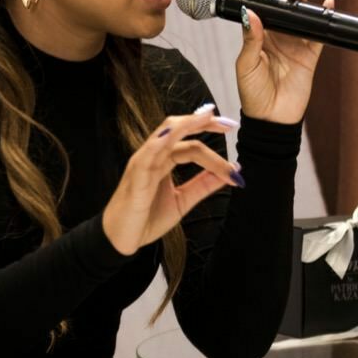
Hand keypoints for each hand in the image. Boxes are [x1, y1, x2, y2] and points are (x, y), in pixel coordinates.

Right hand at [101, 105, 241, 256]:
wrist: (122, 240)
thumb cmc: (146, 218)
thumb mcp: (183, 201)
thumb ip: (204, 185)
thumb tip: (232, 172)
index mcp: (164, 161)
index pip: (192, 145)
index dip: (215, 149)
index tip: (236, 163)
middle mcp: (154, 156)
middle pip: (180, 130)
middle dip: (204, 123)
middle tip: (229, 124)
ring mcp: (143, 163)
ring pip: (166, 134)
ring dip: (188, 124)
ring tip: (208, 117)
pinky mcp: (135, 175)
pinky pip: (147, 154)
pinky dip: (160, 142)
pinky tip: (173, 134)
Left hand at [230, 0, 324, 125]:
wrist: (272, 118)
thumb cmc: (253, 93)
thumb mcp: (246, 64)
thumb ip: (250, 38)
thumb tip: (250, 11)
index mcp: (256, 35)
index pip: (252, 5)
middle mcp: (276, 34)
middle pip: (277, 4)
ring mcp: (294, 42)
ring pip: (298, 11)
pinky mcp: (310, 53)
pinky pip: (320, 31)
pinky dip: (325, 16)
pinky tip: (327, 1)